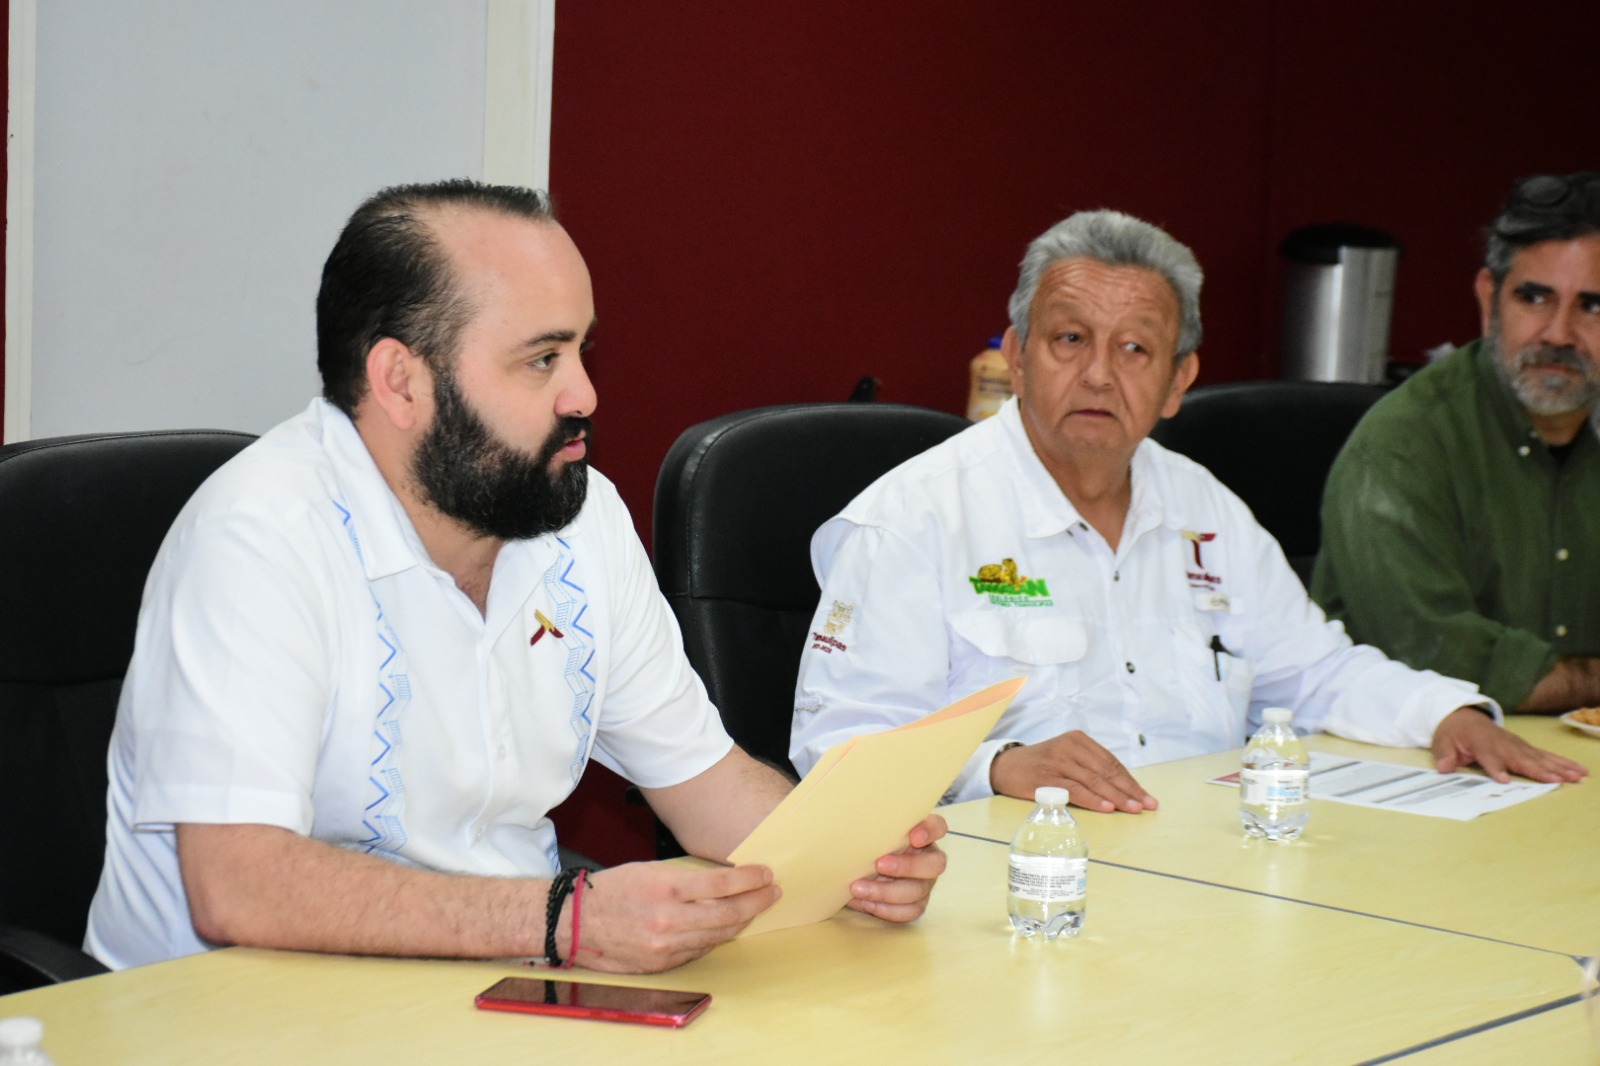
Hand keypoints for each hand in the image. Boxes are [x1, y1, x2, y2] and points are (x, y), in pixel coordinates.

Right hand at [571, 861, 779, 972]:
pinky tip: (727, 927)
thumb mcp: (650, 871)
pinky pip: (699, 950)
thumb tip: (724, 880)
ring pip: (717, 935)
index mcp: (666, 888)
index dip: (750, 880)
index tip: (767, 874)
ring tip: (756, 909)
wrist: (574, 922)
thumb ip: (686, 879)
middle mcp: (669, 920)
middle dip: (757, 902)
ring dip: (742, 921)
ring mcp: (666, 946)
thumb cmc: (612, 890)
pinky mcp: (662, 964)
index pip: (722, 885)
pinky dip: (716, 937)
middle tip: (773, 892)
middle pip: (728, 914)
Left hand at [847, 814, 947, 922]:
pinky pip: (910, 911)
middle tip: (878, 864)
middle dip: (907, 866)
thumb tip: (856, 825)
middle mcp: (929, 859)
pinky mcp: (917, 904)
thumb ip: (875, 830)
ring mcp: (925, 884)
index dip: (930, 832)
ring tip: (858, 888)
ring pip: (918, 891)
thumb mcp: (872, 834)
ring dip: (886, 891)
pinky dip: (887, 909)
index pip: (938, 827)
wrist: (857, 873)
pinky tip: (866, 903)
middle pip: (935, 864)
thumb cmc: (868, 846)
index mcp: (922, 835)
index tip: (913, 837)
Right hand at [990, 731, 1157, 812]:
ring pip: (1094, 780)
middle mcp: (1069, 747)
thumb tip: (1123, 791)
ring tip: (1133, 809)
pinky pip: (1076, 790)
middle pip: (1106, 771)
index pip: (1111, 762)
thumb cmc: (1042, 765)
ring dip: (1116, 797)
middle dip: (1129, 790)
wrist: (1005, 766)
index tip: (1146, 797)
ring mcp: (1058, 762)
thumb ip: (1089, 768)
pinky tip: (1107, 807)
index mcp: (1078, 740)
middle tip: (1146, 805)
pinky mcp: (1047, 778)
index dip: (1131, 781)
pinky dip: (1093, 799)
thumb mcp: (1066, 757)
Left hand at [1431, 707, 1588, 783]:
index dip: (1496, 767)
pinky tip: (1579, 770)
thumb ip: (1444, 755)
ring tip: (1577, 777)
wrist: (1464, 716)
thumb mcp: (1442, 742)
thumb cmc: (1454, 732)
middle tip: (1558, 781)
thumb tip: (1444, 767)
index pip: (1489, 756)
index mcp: (1481, 743)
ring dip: (1560, 767)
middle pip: (1522, 759)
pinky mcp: (1526, 748)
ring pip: (1540, 758)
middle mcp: (1504, 743)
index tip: (1504, 779)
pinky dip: (1563, 763)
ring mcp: (1518, 745)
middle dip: (1540, 770)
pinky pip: (1546, 756)